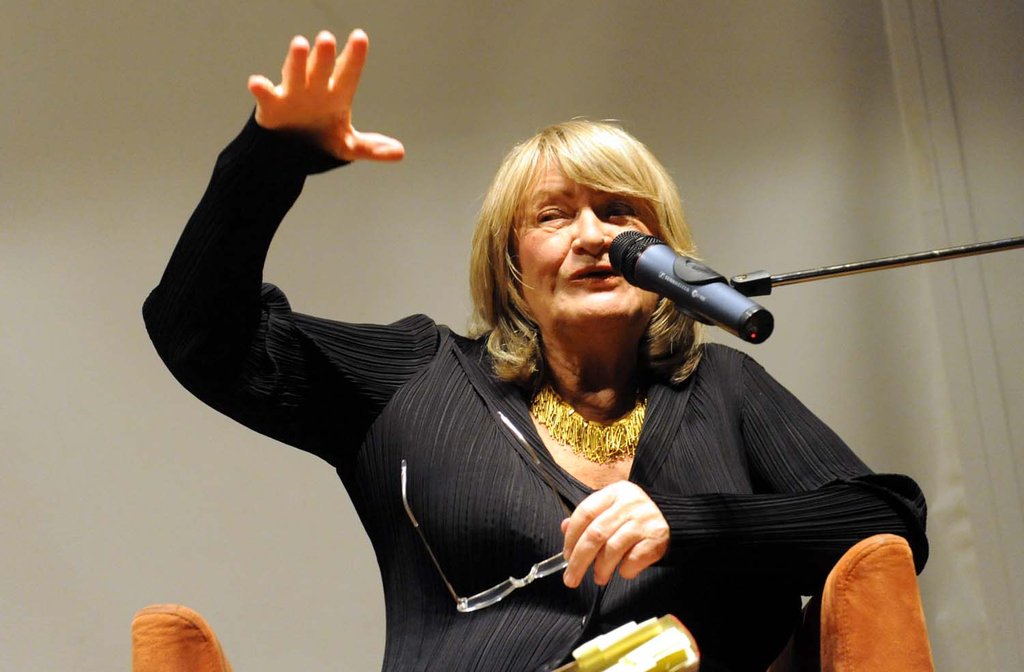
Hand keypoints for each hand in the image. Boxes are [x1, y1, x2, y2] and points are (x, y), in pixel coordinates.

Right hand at [247, 29, 404, 161]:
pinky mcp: (271, 106)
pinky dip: (261, 87)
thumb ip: (371, 148)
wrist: (291, 152)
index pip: (348, 73)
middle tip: (327, 38)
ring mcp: (292, 94)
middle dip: (324, 55)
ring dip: (296, 60)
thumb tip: (400, 153)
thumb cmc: (323, 139)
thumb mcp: (348, 146)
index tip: (360, 37)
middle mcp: (315, 88)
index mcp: (337, 94)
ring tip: (300, 43)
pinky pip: (265, 94)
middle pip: (321, 69)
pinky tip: (257, 82)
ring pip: (295, 74)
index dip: (354, 56)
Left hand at [561, 481, 669, 587]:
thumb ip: (589, 518)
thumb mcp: (611, 509)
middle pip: (596, 534)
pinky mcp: (658, 537)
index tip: (566, 556)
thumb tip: (563, 528)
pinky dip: (626, 569)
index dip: (571, 537)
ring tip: (599, 578)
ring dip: (602, 568)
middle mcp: (629, 503)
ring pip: (614, 548)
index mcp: (614, 492)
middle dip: (579, 560)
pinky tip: (623, 571)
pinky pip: (635, 559)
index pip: (585, 513)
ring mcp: (644, 520)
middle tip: (571, 579)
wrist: (672, 516)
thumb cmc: (633, 516)